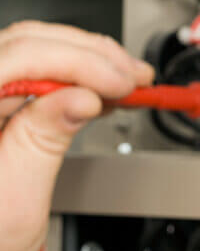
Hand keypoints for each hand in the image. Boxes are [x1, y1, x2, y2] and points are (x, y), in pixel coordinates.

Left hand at [0, 21, 153, 250]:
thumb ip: (43, 143)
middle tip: (135, 77)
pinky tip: (97, 87)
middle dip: (90, 54)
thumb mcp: (14, 206)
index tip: (122, 83)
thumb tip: (82, 99)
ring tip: (125, 81)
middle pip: (23, 43)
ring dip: (85, 60)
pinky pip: (24, 72)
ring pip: (27, 50)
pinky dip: (68, 74)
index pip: (19, 58)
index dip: (79, 62)